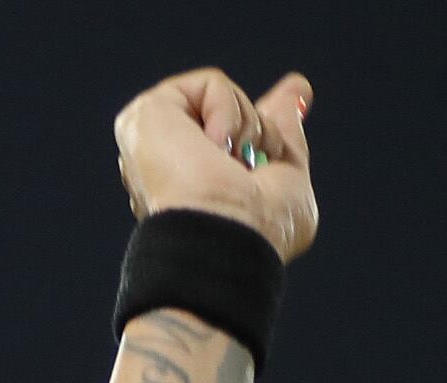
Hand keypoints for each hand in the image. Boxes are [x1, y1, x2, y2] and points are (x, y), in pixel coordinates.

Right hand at [112, 68, 317, 259]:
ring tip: (230, 165)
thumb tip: (299, 87)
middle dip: (263, 132)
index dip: (261, 122)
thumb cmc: (261, 229)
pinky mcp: (147, 113)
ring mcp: (157, 139)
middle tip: (255, 169)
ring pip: (227, 100)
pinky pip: (212, 85)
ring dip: (249, 130)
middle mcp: (175, 164)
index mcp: (202, 187)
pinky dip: (228, 113)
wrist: (228, 233)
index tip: (296, 90)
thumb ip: (287, 138)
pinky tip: (213, 148)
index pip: (232, 140)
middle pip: (236, 116)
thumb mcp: (291, 185)